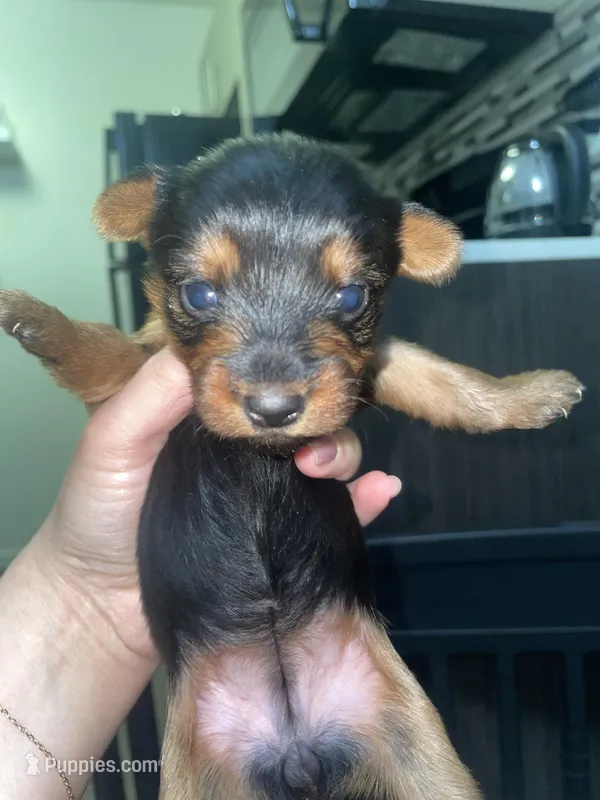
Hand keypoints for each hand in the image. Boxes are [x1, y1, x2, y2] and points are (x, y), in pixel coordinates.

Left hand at [30, 347, 400, 664]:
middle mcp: (246, 445)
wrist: (102, 608)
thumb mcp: (113, 438)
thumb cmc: (98, 513)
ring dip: (342, 452)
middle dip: (318, 413)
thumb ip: (155, 390)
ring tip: (324, 468)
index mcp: (212, 412)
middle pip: (303, 412)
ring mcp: (271, 491)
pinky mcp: (289, 537)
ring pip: (328, 454)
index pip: (260, 374)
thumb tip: (219, 343)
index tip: (301, 363)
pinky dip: (369, 497)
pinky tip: (383, 490)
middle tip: (308, 432)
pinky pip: (342, 511)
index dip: (286, 363)